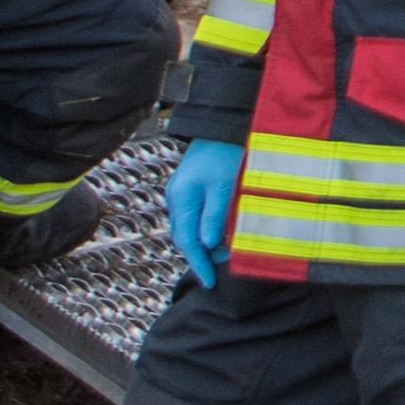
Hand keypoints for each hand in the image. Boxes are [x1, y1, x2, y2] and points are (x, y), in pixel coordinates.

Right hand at [166, 136, 239, 288]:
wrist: (223, 123)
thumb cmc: (227, 151)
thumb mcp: (225, 185)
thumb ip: (215, 216)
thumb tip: (208, 246)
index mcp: (182, 198)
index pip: (187, 241)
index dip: (199, 263)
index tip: (209, 282)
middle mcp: (177, 197)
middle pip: (185, 236)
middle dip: (201, 256)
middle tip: (219, 271)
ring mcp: (181, 192)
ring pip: (190, 227)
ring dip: (205, 243)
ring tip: (224, 255)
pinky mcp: (190, 187)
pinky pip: (195, 215)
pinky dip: (206, 228)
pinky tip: (220, 233)